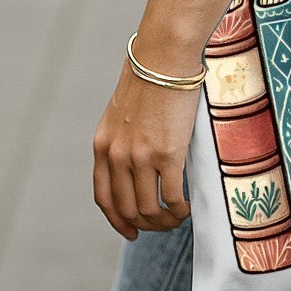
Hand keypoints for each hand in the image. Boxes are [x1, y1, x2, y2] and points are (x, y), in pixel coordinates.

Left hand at [92, 56, 197, 240]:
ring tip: (178, 217)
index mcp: (103, 146)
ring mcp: (141, 157)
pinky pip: (171, 197)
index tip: (130, 231)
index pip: (103, 198)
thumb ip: (123, 140)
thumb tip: (136, 165)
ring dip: (164, 221)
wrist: (163, 59)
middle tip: (163, 225)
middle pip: (127, 209)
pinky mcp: (167, 154)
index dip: (117, 221)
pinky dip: (179, 210)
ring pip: (149, 209)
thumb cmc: (149, 80)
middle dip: (146, 225)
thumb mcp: (122, 114)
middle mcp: (117, 156)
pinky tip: (188, 208)